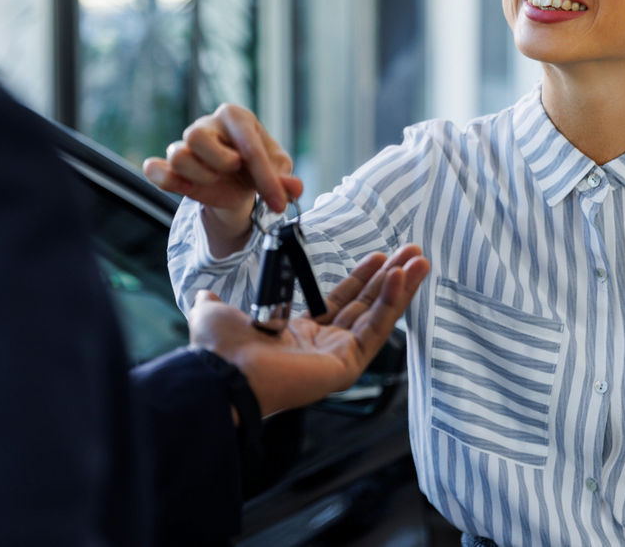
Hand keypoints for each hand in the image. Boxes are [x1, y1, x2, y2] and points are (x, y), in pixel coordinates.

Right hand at [142, 103, 303, 212]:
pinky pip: (156, 170)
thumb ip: (286, 180)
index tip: (279, 204)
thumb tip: (295, 188)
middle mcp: (207, 125)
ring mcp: (185, 144)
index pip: (248, 146)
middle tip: (234, 171)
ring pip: (178, 155)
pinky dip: (163, 178)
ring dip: (199, 175)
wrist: (238, 181)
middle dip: (219, 161)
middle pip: (196, 136)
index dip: (266, 179)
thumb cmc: (258, 167)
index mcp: (237, 117)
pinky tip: (182, 186)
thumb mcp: (278, 171)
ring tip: (216, 179)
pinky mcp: (171, 166)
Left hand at [187, 245, 429, 416]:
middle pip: (365, 307)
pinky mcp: (347, 366)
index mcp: (298, 335)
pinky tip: (402, 278)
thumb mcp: (215, 313)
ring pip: (378, 317)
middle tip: (412, 252)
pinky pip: (375, 329)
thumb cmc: (219, 349)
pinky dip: (392, 302)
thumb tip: (204, 295)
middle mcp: (322, 347)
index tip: (378, 258)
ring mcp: (337, 358)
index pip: (339, 303)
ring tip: (420, 259)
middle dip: (390, 278)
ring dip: (400, 287)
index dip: (359, 279)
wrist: (224, 371)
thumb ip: (215, 301)